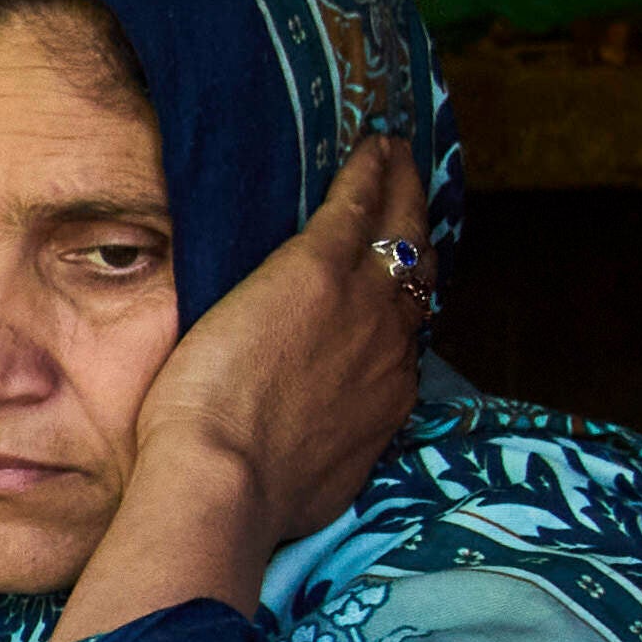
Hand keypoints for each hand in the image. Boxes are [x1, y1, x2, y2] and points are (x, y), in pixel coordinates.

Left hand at [71, 142, 426, 634]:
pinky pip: (358, 203)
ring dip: (402, 190)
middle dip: (416, 235)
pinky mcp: (319, 270)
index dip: (402, 302)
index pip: (402, 335)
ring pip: (401, 232)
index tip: (397, 282)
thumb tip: (303, 450)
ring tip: (398, 157)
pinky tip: (372, 144)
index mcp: (384, 399)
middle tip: (413, 195)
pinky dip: (370, 171)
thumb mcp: (307, 476)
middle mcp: (390, 348)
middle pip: (417, 277)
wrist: (224, 485)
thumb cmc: (246, 497)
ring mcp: (363, 305)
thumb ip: (319, 448)